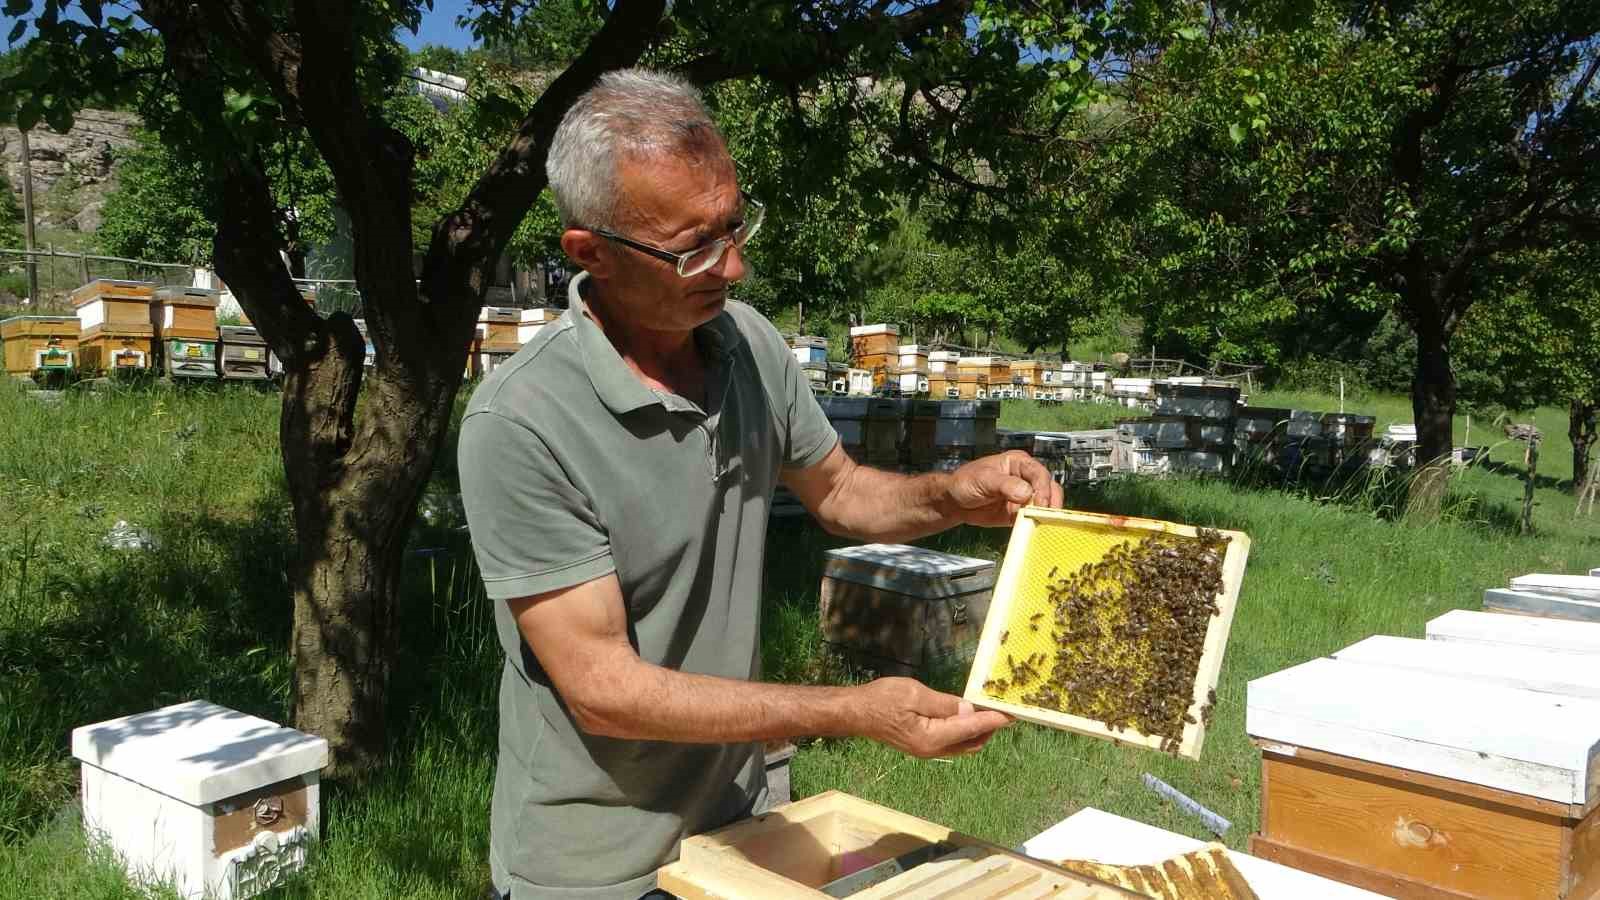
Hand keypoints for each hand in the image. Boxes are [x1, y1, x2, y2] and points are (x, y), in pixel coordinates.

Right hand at [854, 677, 1011, 757]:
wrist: (856, 713)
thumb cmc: (882, 700)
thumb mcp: (914, 694)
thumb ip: (944, 704)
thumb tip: (969, 710)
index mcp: (932, 738)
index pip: (971, 728)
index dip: (993, 720)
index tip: (1012, 713)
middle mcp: (933, 750)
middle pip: (972, 742)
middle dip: (991, 728)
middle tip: (1005, 709)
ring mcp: (928, 750)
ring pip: (964, 745)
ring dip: (979, 731)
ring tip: (991, 712)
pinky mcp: (923, 746)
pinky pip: (953, 742)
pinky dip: (966, 731)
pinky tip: (968, 717)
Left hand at [944, 450, 1064, 526]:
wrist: (955, 502)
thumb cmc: (966, 482)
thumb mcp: (983, 479)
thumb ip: (1005, 484)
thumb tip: (1026, 493)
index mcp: (1018, 463)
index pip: (1038, 473)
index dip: (1043, 488)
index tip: (1040, 502)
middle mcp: (1025, 478)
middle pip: (1049, 488)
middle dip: (1049, 502)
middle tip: (1044, 515)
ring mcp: (1025, 497)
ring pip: (1046, 504)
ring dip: (1045, 514)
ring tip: (1040, 523)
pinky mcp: (1021, 513)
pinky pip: (1035, 519)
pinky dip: (1037, 524)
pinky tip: (1034, 529)